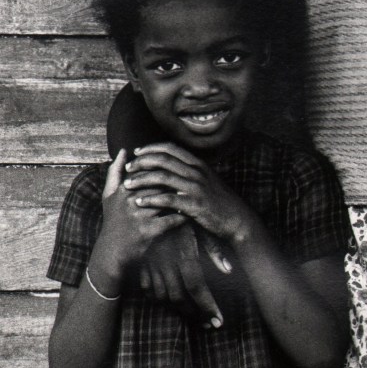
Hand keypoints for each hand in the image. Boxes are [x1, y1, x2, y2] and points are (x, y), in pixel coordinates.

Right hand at [98, 149, 185, 272]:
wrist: (112, 251)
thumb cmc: (113, 219)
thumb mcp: (108, 194)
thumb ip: (115, 171)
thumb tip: (124, 150)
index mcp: (123, 189)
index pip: (147, 170)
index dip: (162, 167)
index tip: (174, 167)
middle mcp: (131, 200)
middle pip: (159, 182)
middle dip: (174, 180)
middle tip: (189, 178)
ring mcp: (140, 215)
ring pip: (167, 199)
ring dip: (182, 196)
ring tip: (193, 192)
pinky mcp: (149, 230)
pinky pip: (172, 220)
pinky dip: (182, 216)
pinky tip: (190, 212)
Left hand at [123, 143, 256, 246]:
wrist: (237, 219)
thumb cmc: (219, 201)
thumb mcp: (207, 180)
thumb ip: (191, 171)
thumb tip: (171, 166)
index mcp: (198, 164)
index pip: (170, 148)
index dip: (151, 148)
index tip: (136, 153)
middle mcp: (196, 171)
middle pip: (163, 160)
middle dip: (141, 162)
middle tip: (128, 168)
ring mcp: (196, 187)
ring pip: (162, 177)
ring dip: (142, 179)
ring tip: (128, 185)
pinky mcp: (194, 204)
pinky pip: (168, 199)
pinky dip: (151, 199)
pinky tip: (140, 202)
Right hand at [139, 223, 228, 327]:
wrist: (149, 202)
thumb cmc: (180, 214)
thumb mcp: (199, 228)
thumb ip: (214, 250)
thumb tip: (229, 270)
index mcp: (184, 255)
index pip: (197, 288)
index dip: (208, 307)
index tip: (218, 322)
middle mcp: (167, 263)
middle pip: (180, 298)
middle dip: (195, 314)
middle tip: (207, 323)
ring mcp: (152, 265)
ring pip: (163, 297)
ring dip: (178, 310)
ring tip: (192, 316)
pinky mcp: (141, 263)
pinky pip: (148, 288)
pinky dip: (157, 298)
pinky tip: (168, 302)